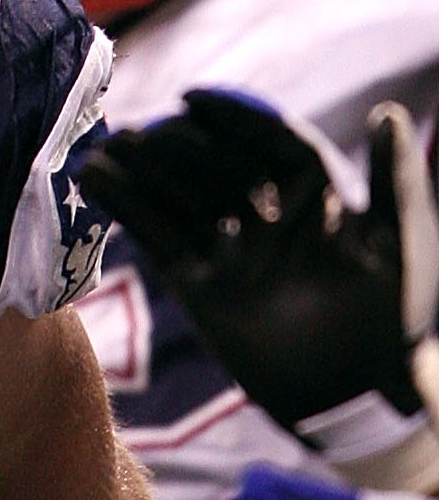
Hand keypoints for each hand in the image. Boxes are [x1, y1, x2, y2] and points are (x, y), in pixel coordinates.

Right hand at [79, 89, 438, 483]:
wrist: (359, 399)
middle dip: (178, 147)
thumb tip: (385, 113)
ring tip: (102, 149)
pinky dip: (129, 211)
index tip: (193, 100)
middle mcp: (271, 219)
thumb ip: (394, 181)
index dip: (235, 119)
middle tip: (138, 132)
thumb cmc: (394, 321)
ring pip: (182, 200)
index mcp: (319, 200)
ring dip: (143, 173)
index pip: (270, 144)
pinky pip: (161, 240)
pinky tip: (97, 181)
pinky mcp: (202, 289)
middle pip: (218, 167)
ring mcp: (234, 253)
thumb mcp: (401, 245)